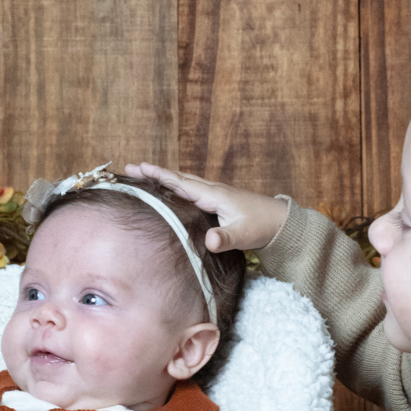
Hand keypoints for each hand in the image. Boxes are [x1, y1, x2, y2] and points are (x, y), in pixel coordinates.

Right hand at [124, 163, 287, 253]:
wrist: (280, 222)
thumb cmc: (261, 227)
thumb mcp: (242, 235)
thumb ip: (225, 239)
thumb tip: (210, 242)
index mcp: (213, 195)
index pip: (181, 183)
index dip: (159, 176)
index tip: (139, 168)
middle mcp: (212, 190)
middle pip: (178, 178)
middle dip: (154, 173)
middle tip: (130, 169)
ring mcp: (215, 194)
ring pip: (184, 182)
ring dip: (164, 179)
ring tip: (143, 176)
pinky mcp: (218, 201)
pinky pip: (191, 190)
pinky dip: (176, 186)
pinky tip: (170, 192)